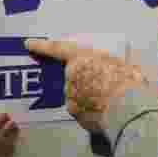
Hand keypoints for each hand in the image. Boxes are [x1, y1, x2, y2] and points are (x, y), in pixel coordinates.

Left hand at [25, 39, 151, 132]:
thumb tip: (114, 68)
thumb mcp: (121, 64)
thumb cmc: (127, 82)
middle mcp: (71, 75)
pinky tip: (103, 110)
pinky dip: (88, 109)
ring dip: (87, 95)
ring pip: (76, 93)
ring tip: (108, 100)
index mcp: (81, 57)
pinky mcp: (74, 112)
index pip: (56, 49)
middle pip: (72, 76)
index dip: (41, 46)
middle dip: (84, 80)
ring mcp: (71, 94)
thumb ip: (109, 64)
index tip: (28, 44)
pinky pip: (80, 108)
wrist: (129, 109)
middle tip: (103, 85)